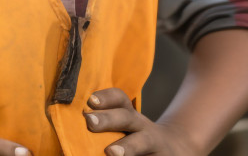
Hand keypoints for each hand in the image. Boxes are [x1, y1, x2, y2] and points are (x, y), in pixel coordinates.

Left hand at [83, 89, 199, 155]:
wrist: (173, 150)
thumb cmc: (135, 140)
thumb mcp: (123, 127)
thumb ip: (104, 125)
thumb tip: (74, 128)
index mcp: (128, 116)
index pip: (119, 99)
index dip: (106, 97)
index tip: (90, 100)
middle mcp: (140, 127)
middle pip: (126, 118)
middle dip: (108, 119)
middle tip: (89, 122)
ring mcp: (152, 143)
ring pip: (141, 142)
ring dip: (127, 147)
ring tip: (111, 153)